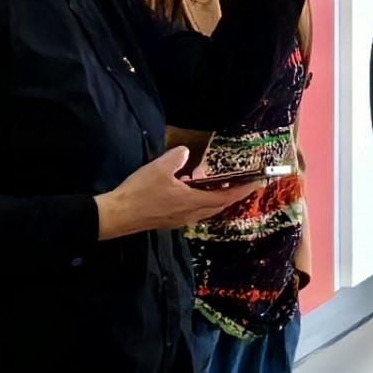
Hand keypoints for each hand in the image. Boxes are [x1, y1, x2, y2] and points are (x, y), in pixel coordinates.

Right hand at [99, 145, 255, 236]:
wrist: (115, 216)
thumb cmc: (139, 192)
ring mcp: (178, 220)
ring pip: (205, 211)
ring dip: (216, 200)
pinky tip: (192, 192)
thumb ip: (177, 157)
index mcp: (192, 202)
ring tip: (219, 186)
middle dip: (232, 195)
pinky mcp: (167, 222)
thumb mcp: (159, 168)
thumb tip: (185, 151)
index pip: (225, 198)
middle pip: (218, 207)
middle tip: (242, 183)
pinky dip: (201, 203)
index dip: (242, 190)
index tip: (257, 183)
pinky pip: (192, 213)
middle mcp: (189, 214)